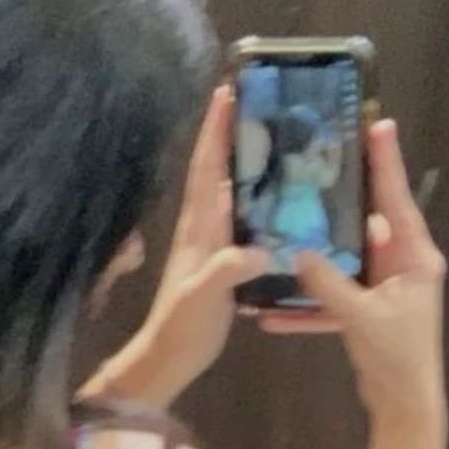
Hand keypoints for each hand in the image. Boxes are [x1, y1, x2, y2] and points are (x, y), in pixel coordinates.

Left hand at [83, 87, 267, 406]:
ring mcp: (211, 245)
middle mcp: (203, 228)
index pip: (207, 168)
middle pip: (217, 170)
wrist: (170, 358)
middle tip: (259, 100)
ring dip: (247, 165)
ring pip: (229, 192)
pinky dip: (257, 202)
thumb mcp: (205, 296)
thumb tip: (261, 251)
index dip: (216, 130)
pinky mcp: (222, 263)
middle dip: (232, 134)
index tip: (228, 90)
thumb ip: (227, 270)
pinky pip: (241, 220)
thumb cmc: (183, 326)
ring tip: (276, 138)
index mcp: (199, 227)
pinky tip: (278, 198)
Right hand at [261, 121, 445, 427]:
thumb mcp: (360, 316)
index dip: (385, 162)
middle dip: (339, 203)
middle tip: (315, 168)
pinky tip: (269, 313)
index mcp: (414, 257)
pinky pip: (332, 301)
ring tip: (284, 230)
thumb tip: (295, 253)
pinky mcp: (366, 315)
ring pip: (345, 262)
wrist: (403, 406)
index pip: (396, 199)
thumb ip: (327, 283)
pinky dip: (306, 307)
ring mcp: (383, 291)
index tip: (376, 124)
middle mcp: (402, 266)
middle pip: (367, 224)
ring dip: (315, 257)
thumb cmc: (396, 355)